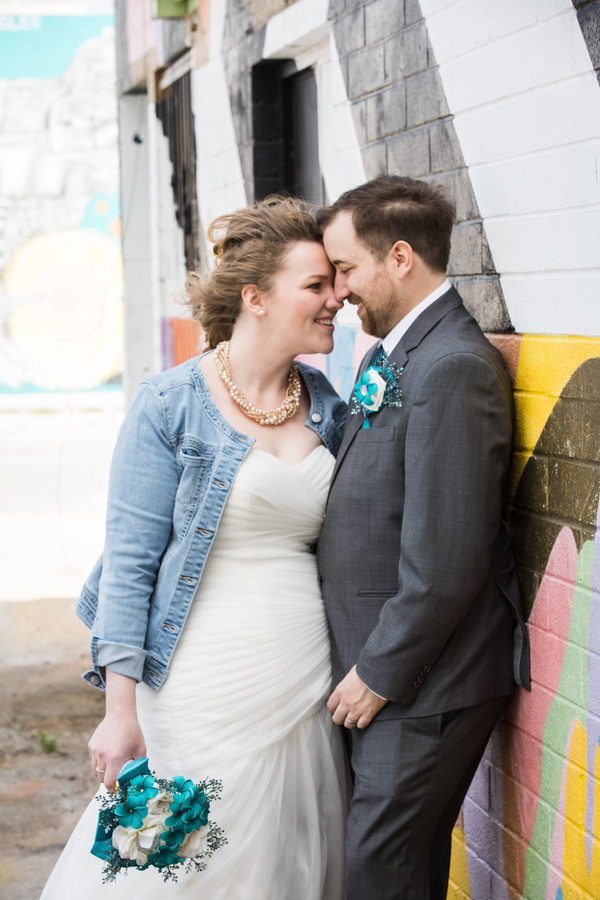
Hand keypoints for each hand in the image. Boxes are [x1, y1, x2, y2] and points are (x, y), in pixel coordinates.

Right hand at [88, 670, 145, 790]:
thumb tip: (142, 776)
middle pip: (101, 778)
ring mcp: (95, 750)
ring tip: (110, 769)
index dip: (112, 788)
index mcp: (115, 758)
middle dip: (107, 781)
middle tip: (115, 779)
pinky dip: (98, 762)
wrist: (120, 714)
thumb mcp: (140, 748)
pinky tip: (107, 756)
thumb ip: (141, 763)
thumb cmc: (132, 731)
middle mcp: (102, 755)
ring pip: (95, 770)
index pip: (109, 782)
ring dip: (101, 773)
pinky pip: (93, 759)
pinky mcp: (91, 745)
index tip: (116, 789)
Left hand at [327, 665, 387, 728]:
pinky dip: (362, 723)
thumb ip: (345, 684)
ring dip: (351, 721)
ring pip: (348, 724)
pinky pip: (361, 725)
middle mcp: (346, 702)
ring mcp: (357, 709)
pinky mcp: (368, 714)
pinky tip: (363, 718)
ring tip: (354, 717)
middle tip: (345, 715)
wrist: (379, 674)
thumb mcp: (350, 675)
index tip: (338, 707)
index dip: (335, 707)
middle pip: (337, 718)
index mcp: (340, 691)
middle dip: (340, 717)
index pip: (330, 706)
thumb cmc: (366, 671)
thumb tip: (346, 686)